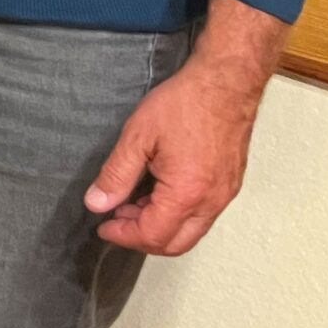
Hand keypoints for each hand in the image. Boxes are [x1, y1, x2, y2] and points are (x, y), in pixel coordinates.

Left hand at [85, 0, 286, 256]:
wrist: (226, 83)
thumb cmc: (184, 104)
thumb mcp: (138, 136)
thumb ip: (116, 174)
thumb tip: (97, 204)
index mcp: (187, 193)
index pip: (152, 235)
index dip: (123, 235)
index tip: (103, 226)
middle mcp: (212, 202)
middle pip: (175, 244)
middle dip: (142, 238)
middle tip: (115, 219)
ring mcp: (225, 195)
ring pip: (191, 232)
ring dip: (160, 226)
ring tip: (132, 201)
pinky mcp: (230, 185)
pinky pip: (202, 215)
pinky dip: (177, 214)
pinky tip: (156, 191)